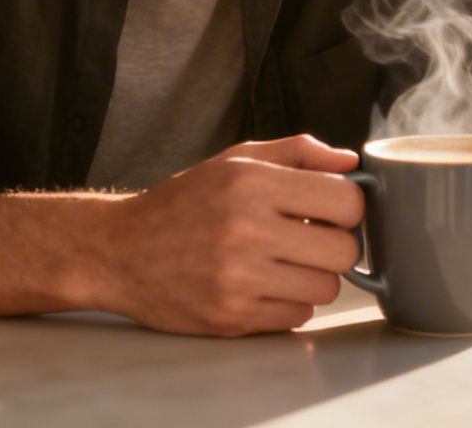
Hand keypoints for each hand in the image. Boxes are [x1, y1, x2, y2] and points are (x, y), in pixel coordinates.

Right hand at [97, 135, 363, 335]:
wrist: (119, 251)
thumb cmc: (183, 203)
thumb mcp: (235, 161)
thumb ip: (297, 154)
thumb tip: (353, 163)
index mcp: (251, 182)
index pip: (345, 201)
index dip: (347, 207)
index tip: (329, 211)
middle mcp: (245, 229)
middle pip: (343, 251)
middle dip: (333, 245)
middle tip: (308, 240)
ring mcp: (238, 278)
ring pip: (325, 288)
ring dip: (312, 277)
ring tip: (282, 263)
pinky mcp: (231, 317)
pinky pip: (297, 316)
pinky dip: (289, 303)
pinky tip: (263, 285)